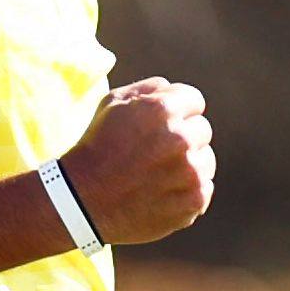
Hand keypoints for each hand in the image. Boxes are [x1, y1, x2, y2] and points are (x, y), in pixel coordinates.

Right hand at [58, 77, 214, 245]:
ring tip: (157, 175)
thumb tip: (173, 89)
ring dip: (188, 164)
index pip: (194, 100)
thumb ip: (148, 89)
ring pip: (205, 159)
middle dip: (183, 137)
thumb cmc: (97, 148)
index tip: (161, 127)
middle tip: (155, 153)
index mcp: (163, 110)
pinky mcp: (194, 200)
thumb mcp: (112, 104)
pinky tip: (161, 193)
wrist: (84, 201)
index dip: (177, 112)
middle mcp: (181, 139)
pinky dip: (187, 191)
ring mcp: (190, 172)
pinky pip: (204, 187)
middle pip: (202, 130)